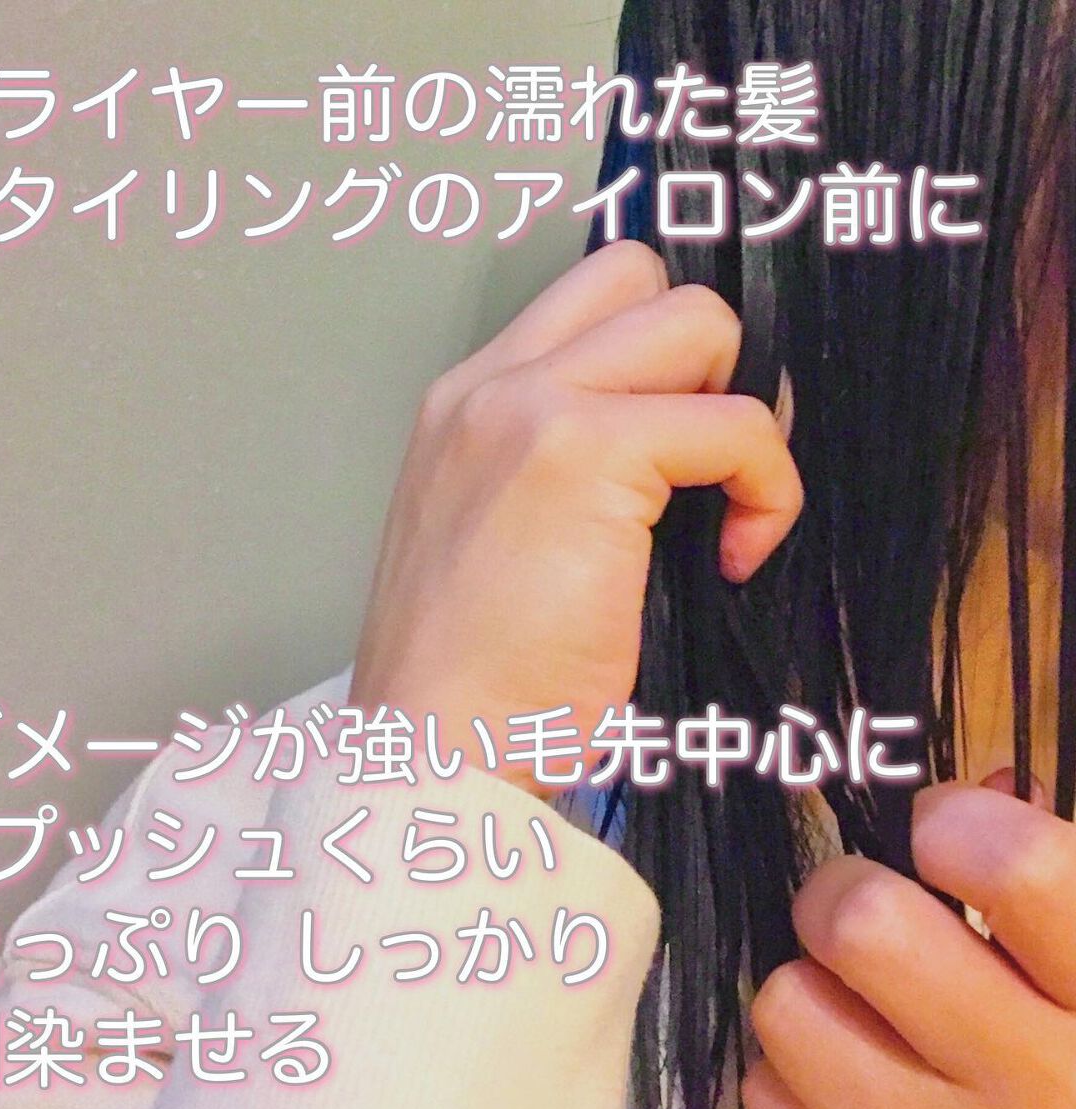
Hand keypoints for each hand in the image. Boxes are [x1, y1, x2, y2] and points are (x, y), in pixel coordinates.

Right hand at [349, 240, 802, 794]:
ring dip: (738, 414)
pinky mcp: (586, 452)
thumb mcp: (501, 543)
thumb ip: (568, 474)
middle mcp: (490, 383)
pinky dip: (765, 488)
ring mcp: (532, 407)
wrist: (430, 744)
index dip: (660, 353)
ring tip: (722, 511)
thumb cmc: (473, 676)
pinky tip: (735, 560)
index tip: (682, 445)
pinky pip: (736, 425)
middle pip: (644, 277)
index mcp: (466, 402)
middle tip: (706, 465)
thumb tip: (683, 453)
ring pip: (700, 324)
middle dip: (704, 362)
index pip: (588, 294)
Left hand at [743, 775, 1075, 1108]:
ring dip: (815, 999)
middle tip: (867, 916)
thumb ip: (1059, 884)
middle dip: (846, 897)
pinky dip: (798, 1090)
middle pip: (862, 924)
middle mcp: (1045, 1095)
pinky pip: (772, 1106)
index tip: (943, 836)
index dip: (954, 823)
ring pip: (791, 1009)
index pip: (1010, 866)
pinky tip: (857, 1101)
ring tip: (868, 1023)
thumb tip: (986, 794)